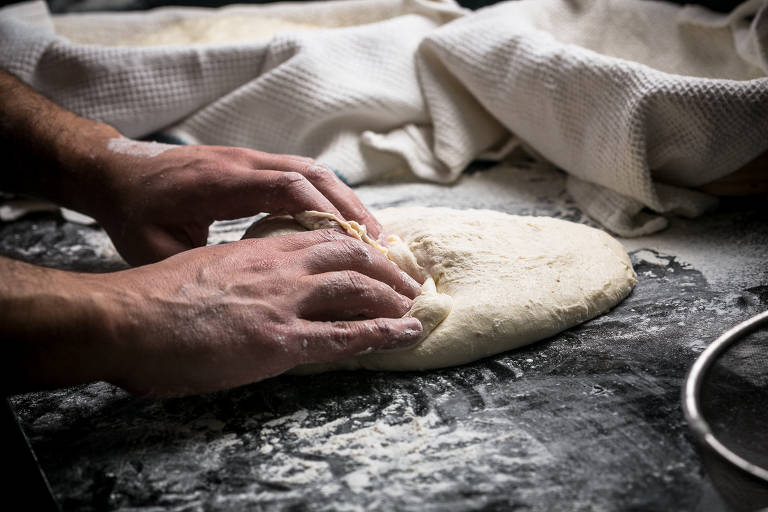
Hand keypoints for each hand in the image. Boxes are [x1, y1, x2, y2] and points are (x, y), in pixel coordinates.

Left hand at [87, 140, 383, 265]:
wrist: (115, 170)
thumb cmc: (133, 213)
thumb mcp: (154, 247)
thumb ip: (201, 264)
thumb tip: (246, 292)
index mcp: (222, 182)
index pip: (290, 188)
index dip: (330, 214)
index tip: (361, 245)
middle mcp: (244, 164)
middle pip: (314, 177)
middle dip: (354, 211)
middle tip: (386, 250)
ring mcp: (251, 160)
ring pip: (314, 174)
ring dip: (348, 204)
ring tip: (376, 240)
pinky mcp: (254, 166)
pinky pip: (303, 177)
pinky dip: (330, 200)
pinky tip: (344, 227)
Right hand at [96, 229, 421, 395]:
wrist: (125, 316)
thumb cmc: (153, 299)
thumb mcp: (205, 270)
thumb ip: (238, 272)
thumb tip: (252, 287)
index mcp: (259, 248)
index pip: (323, 239)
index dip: (357, 247)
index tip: (377, 257)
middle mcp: (280, 266)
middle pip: (350, 254)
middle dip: (385, 268)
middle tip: (409, 281)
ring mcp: (284, 300)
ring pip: (357, 287)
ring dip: (393, 297)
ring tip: (418, 306)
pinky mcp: (281, 337)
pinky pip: (346, 334)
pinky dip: (384, 333)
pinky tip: (408, 334)